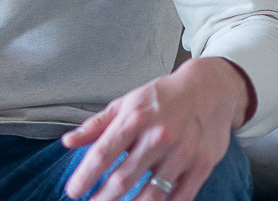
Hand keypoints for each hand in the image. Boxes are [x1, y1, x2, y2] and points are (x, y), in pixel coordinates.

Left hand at [60, 58, 253, 200]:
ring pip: (151, 194)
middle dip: (102, 198)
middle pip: (123, 178)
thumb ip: (96, 125)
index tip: (73, 191)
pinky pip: (180, 198)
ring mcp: (181, 154)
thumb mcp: (126, 102)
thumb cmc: (163, 97)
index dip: (85, 176)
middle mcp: (157, 137)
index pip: (103, 154)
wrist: (209, 89)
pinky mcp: (201, 167)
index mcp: (134, 119)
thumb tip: (68, 142)